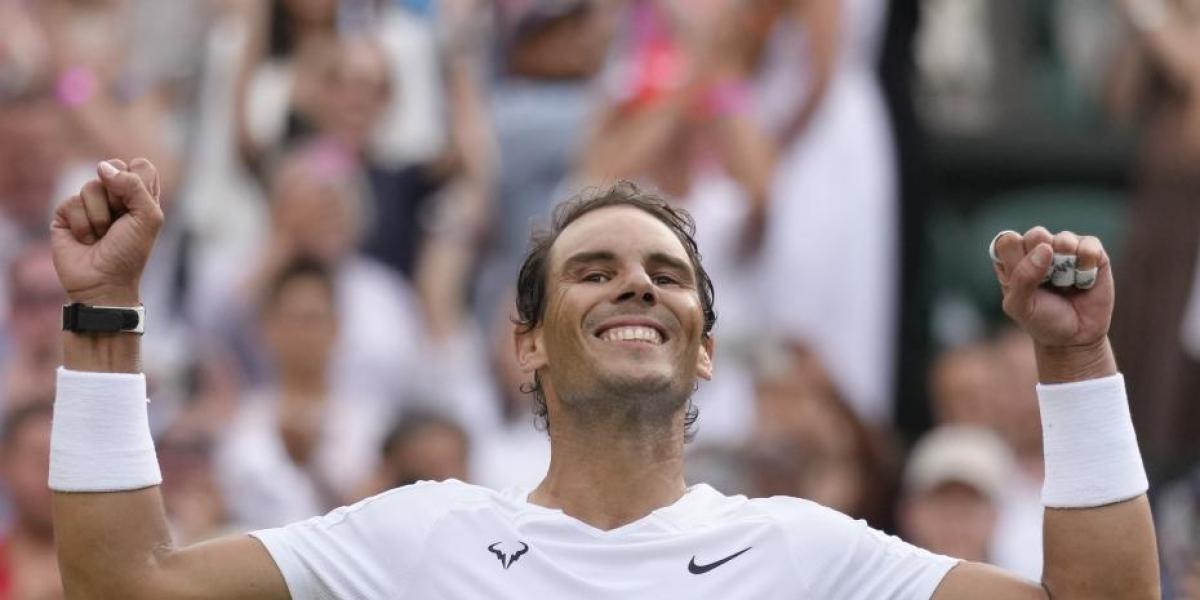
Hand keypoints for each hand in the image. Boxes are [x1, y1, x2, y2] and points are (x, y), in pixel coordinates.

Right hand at [50, 159, 163, 305]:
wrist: (103, 282)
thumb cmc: (130, 252)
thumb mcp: (148, 218)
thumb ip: (134, 186)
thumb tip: (102, 167)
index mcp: (140, 195)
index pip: (140, 166)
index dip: (138, 181)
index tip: (138, 207)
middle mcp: (115, 195)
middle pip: (113, 168)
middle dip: (118, 198)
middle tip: (120, 222)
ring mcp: (89, 203)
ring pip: (92, 186)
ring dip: (100, 217)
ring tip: (102, 236)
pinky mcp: (66, 213)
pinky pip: (72, 202)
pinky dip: (83, 226)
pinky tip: (86, 240)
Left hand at [990, 227, 1112, 348]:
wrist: (1075, 338)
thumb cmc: (1042, 320)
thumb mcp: (1021, 307)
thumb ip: (1023, 278)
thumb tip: (1045, 249)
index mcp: (1014, 260)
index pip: (1008, 241)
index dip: (1016, 259)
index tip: (1023, 281)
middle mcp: (1038, 250)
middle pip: (1036, 234)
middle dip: (1041, 260)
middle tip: (1046, 282)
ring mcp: (1065, 249)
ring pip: (1063, 238)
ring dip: (1065, 265)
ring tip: (1065, 283)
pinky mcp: (1091, 253)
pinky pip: (1090, 244)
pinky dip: (1087, 262)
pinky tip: (1084, 280)